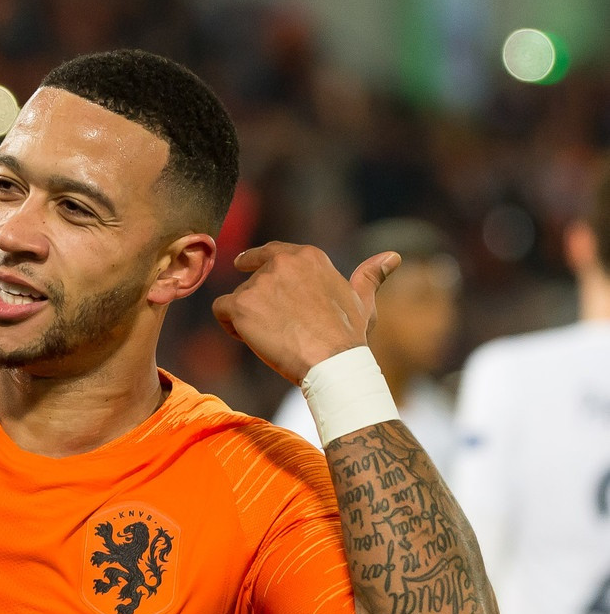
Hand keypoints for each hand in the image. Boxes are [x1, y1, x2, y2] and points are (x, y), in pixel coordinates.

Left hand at [210, 242, 399, 383]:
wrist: (331, 361)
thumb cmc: (348, 335)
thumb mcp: (363, 301)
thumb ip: (370, 275)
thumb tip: (392, 257)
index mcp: (308, 256)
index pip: (272, 252)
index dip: (256, 260)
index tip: (243, 264)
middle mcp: (281, 263)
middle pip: (254, 278)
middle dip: (257, 298)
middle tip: (267, 319)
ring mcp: (259, 283)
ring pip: (238, 297)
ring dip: (246, 316)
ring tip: (270, 337)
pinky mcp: (240, 305)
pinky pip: (221, 310)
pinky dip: (229, 325)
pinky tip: (249, 339)